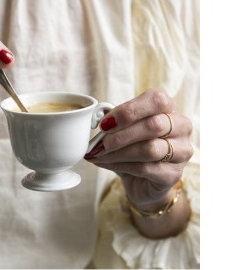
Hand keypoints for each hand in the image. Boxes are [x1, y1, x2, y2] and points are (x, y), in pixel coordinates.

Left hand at [85, 89, 192, 209]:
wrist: (143, 179)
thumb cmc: (134, 144)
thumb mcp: (123, 127)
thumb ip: (114, 119)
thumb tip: (98, 117)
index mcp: (169, 107)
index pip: (156, 100)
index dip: (129, 111)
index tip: (105, 123)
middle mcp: (181, 126)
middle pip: (154, 125)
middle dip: (121, 134)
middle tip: (99, 142)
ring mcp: (182, 151)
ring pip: (149, 149)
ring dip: (118, 152)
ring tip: (99, 154)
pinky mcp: (174, 174)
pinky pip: (146, 168)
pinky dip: (121, 166)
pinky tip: (107, 163)